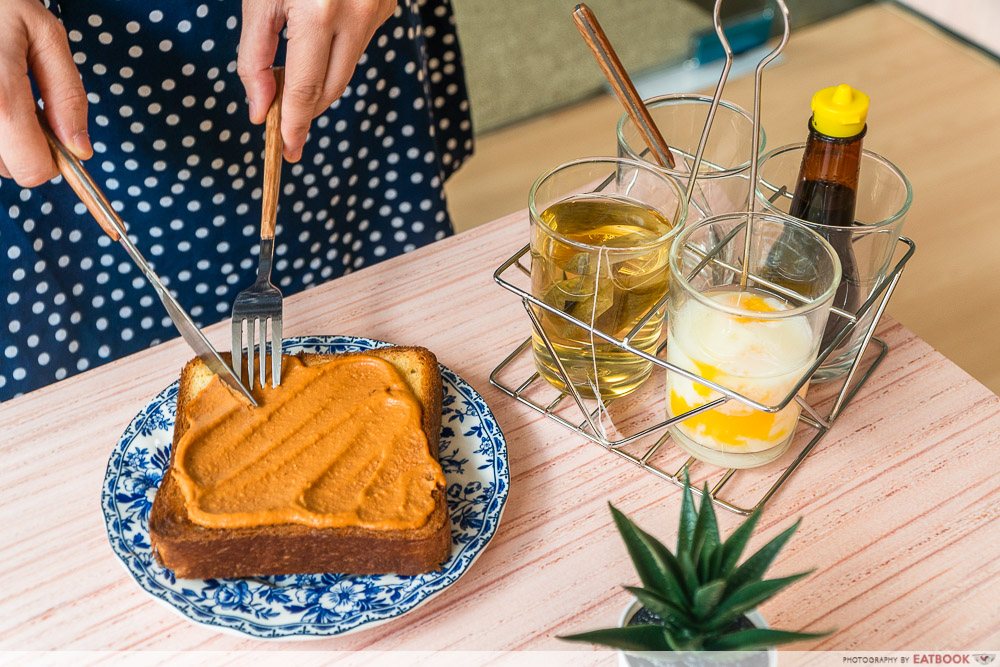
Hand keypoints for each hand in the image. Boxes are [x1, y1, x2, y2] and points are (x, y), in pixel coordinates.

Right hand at [0, 0, 90, 186]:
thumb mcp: (45, 36)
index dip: (53, 158)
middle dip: (25, 145)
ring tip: (3, 96)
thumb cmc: (0, 4)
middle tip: (23, 103)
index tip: (54, 132)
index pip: (32, 169)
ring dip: (5, 138)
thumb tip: (80, 150)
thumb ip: (68, 95)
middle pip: (9, 169)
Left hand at [239, 0, 394, 162]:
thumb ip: (255, 57)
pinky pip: (358, 44)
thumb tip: (261, 109)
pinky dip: (336, 50)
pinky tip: (320, 34)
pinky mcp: (385, 8)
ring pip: (346, 69)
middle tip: (284, 122)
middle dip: (306, 109)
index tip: (289, 149)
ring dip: (320, 78)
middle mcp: (355, 14)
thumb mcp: (259, 0)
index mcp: (318, 12)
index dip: (295, 124)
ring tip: (292, 70)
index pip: (306, 88)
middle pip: (332, 88)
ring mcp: (376, 12)